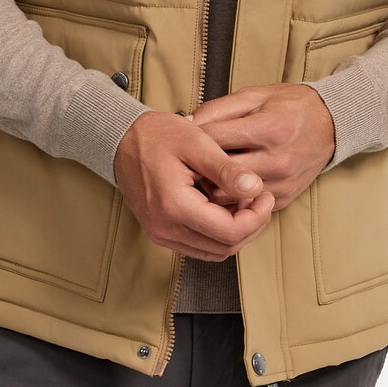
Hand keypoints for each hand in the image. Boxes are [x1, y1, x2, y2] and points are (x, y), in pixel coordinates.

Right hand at [113, 111, 274, 260]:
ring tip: (244, 200)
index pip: (229, 232)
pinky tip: (225, 207)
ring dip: (236, 231)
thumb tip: (255, 188)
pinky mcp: (161, 232)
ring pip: (213, 251)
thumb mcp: (196, 142)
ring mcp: (161, 233)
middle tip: (260, 198)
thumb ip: (226, 169)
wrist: (122, 140)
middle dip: (251, 225)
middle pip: (224, 247)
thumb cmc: (157, 135)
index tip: (265, 195)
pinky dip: (218, 232)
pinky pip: (199, 245)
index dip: (256, 217)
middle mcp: (165, 227)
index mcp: (174, 205)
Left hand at [191, 84, 335, 211]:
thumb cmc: (289, 105)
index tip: (182, 137)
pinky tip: (227, 182)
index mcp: (269, 128)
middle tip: (187, 159)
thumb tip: (186, 124)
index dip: (193, 138)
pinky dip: (233, 196)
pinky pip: (247, 205)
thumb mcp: (254, 95)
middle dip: (199, 166)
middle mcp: (277, 160)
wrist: (330, 124)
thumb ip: (218, 109)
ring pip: (229, 196)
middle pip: (219, 173)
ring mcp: (281, 183)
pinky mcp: (284, 199)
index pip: (215, 139)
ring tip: (205, 172)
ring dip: (213, 185)